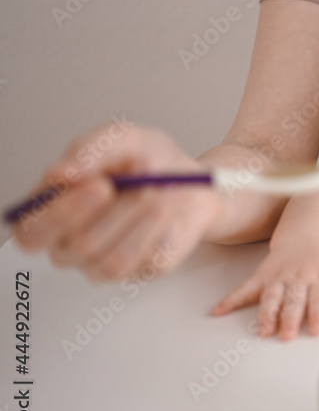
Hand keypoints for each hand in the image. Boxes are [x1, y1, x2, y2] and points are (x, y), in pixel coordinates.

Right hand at [11, 121, 219, 282]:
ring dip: (145, 216)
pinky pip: (145, 262)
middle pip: (76, 247)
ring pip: (114, 258)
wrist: (193, 180)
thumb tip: (59, 174)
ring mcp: (102, 263)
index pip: (32, 231)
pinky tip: (169, 208)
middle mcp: (69, 243)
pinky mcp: (138, 272)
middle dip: (116, 213)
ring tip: (163, 187)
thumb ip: (89, 152)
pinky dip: (162, 228)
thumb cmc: (146, 160)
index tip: (101, 185)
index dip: (62, 213)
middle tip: (143, 184)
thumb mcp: (120, 139)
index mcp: (49, 210)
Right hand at [211, 241, 318, 339]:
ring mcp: (279, 276)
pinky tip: (217, 312)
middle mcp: (300, 277)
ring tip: (263, 330)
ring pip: (271, 296)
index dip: (318, 313)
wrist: (310, 232)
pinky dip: (230, 300)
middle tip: (287, 336)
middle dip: (290, 318)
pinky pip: (245, 288)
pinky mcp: (263, 275)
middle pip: (294, 300)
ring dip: (266, 313)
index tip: (316, 329)